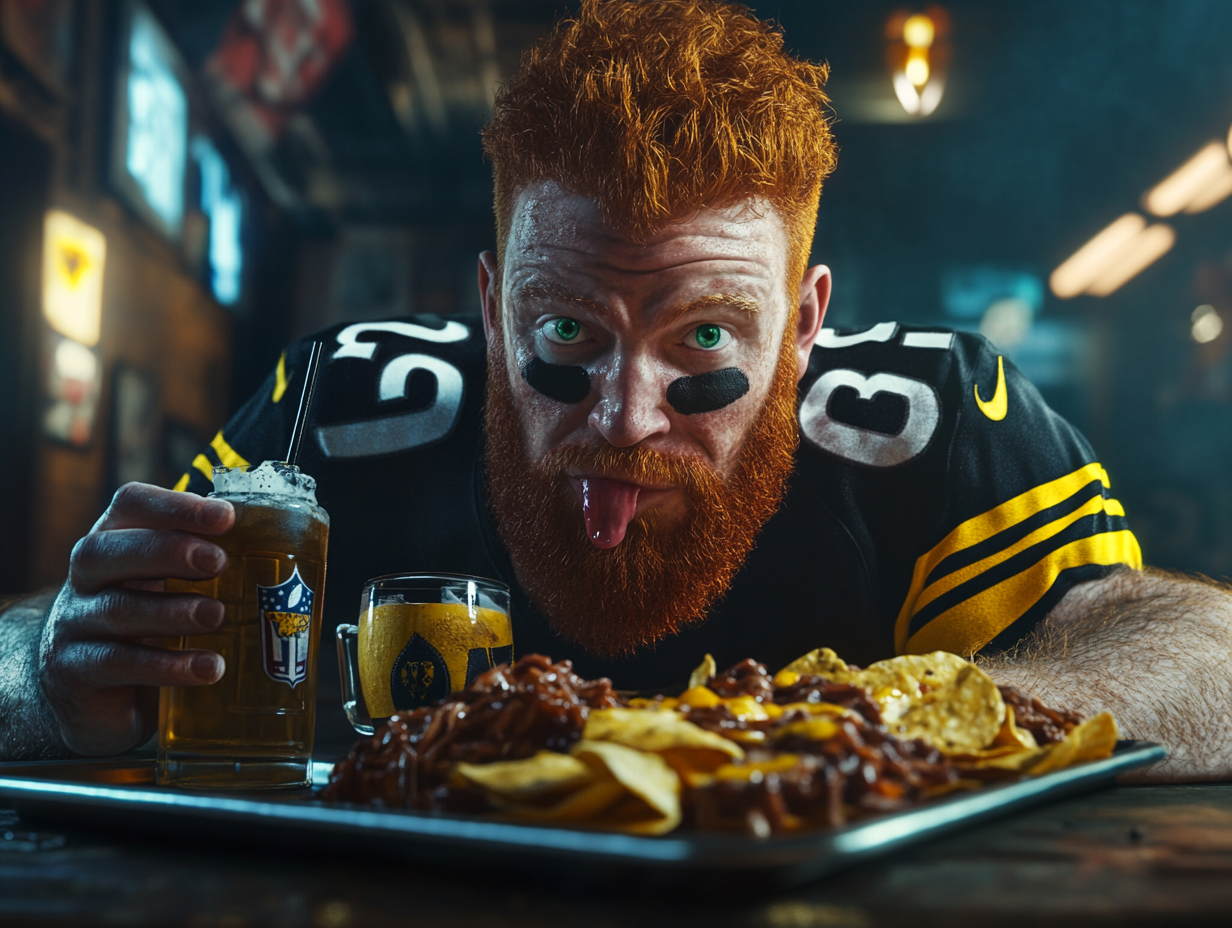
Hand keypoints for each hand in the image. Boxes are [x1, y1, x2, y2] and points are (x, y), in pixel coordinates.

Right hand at [39, 483, 235, 755]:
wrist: (98, 697)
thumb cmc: (149, 630)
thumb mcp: (175, 590)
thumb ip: (212, 568)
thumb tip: (291, 554)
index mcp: (117, 543)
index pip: (131, 505)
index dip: (175, 505)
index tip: (225, 516)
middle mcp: (87, 577)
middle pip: (108, 551)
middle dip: (167, 551)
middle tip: (218, 561)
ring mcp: (74, 624)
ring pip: (118, 609)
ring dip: (173, 611)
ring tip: (219, 617)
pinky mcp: (75, 671)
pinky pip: (117, 663)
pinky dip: (167, 665)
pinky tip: (207, 668)